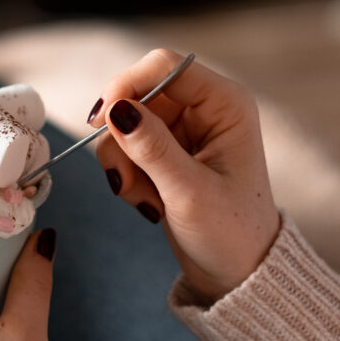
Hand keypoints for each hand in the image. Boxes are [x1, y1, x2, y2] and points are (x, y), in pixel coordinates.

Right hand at [91, 49, 280, 302]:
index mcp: (226, 104)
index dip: (126, 86)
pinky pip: (126, 145)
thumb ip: (152, 149)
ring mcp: (185, 129)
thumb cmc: (230, 234)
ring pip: (125, 122)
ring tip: (145, 198)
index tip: (102, 120)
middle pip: (137, 93)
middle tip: (126, 178)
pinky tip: (148, 201)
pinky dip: (127, 173)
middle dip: (123, 137)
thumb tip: (115, 110)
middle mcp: (206, 108)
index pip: (164, 67)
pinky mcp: (167, 151)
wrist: (238, 274)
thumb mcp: (189, 192)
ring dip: (123, 162)